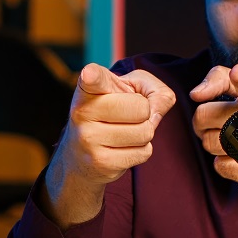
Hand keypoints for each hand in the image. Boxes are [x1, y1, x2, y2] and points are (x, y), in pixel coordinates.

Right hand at [39, 64, 176, 227]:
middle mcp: (83, 112)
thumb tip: (157, 112)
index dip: (92, 75)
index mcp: (87, 89)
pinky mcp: (101, 163)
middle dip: (144, 113)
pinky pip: (143, 153)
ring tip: (124, 133)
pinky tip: (121, 149)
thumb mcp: (129, 90)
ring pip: (145, 132)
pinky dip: (141, 151)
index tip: (89, 74)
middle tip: (126, 117)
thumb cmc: (111, 113)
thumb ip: (153, 89)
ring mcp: (89, 139)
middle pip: (141, 108)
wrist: (80, 156)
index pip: (93, 78)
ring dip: (143, 134)